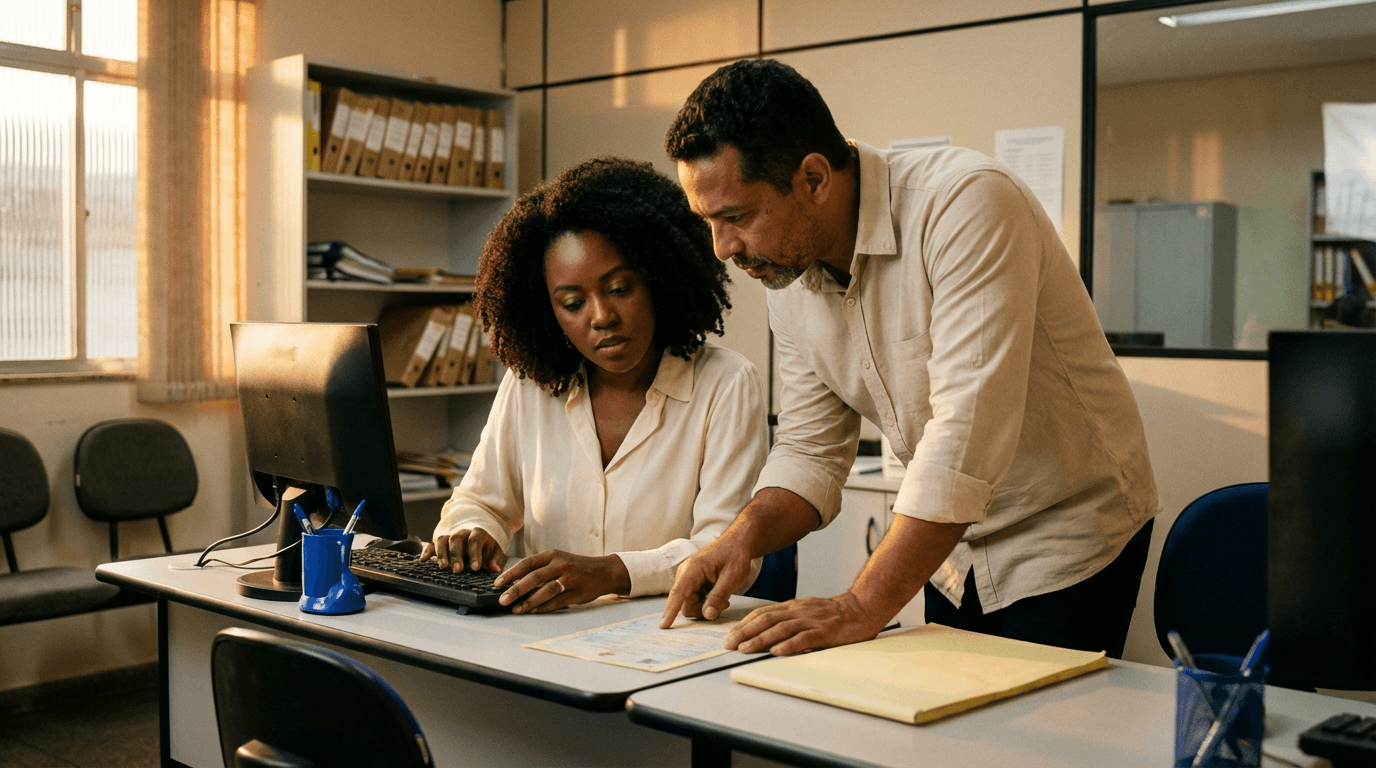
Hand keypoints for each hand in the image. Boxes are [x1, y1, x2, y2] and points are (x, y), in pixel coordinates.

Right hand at [420, 528, 505, 572]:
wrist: (477, 541)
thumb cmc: (487, 549)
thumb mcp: (496, 553)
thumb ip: (496, 560)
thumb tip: (495, 569)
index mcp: (477, 534)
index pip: (475, 540)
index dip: (475, 553)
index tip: (475, 568)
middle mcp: (462, 534)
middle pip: (456, 539)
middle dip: (456, 554)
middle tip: (458, 570)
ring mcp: (449, 538)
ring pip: (442, 540)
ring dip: (442, 553)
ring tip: (443, 567)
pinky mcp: (439, 544)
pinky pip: (430, 544)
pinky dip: (426, 551)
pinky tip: (423, 560)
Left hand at [493, 550, 630, 613]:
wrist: (603, 571)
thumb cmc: (575, 566)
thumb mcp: (558, 560)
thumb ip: (540, 569)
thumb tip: (514, 583)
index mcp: (553, 555)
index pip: (528, 563)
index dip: (511, 573)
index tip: (497, 583)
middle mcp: (561, 565)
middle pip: (535, 577)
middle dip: (516, 589)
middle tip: (502, 599)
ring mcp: (570, 579)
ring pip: (546, 591)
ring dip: (529, 601)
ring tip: (516, 609)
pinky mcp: (577, 593)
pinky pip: (557, 602)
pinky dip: (543, 607)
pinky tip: (533, 611)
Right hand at [659, 535, 754, 627]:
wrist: (737, 544)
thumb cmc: (735, 556)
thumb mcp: (732, 577)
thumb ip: (718, 596)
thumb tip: (707, 615)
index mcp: (693, 569)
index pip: (679, 593)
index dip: (671, 610)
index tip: (664, 626)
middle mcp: (686, 574)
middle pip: (686, 605)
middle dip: (703, 610)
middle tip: (724, 603)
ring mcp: (688, 579)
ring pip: (691, 605)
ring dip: (707, 607)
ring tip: (724, 597)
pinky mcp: (692, 584)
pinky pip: (695, 601)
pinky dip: (707, 603)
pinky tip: (719, 594)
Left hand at [724, 592, 887, 655]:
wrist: (862, 608)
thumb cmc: (834, 614)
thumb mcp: (807, 612)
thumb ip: (790, 620)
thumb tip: (768, 634)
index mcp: (793, 607)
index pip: (763, 613)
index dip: (744, 623)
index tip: (730, 635)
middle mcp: (799, 611)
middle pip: (766, 620)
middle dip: (745, 632)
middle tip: (729, 644)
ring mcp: (811, 620)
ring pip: (781, 628)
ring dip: (760, 639)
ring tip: (745, 649)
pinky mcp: (825, 631)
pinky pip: (804, 638)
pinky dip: (789, 645)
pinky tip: (776, 651)